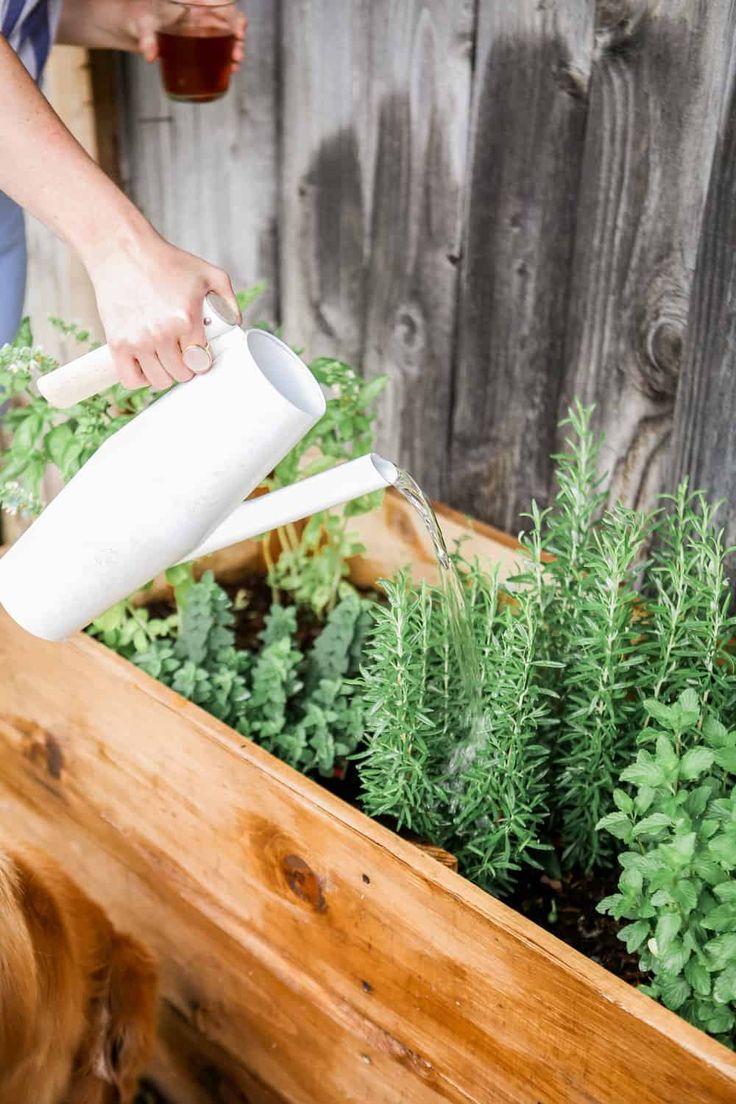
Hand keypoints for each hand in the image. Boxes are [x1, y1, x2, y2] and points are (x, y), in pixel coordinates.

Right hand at [86, 226, 239, 390]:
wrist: (122, 251)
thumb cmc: (165, 261)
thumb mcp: (208, 273)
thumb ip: (228, 299)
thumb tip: (236, 324)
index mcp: (186, 318)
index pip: (201, 362)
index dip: (203, 361)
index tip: (200, 356)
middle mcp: (162, 333)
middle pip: (181, 375)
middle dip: (186, 368)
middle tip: (182, 356)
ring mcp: (138, 340)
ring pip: (159, 381)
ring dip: (165, 374)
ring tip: (165, 360)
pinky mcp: (117, 343)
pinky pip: (131, 379)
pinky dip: (140, 378)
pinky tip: (145, 365)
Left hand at [137, 7, 246, 72]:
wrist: (134, 29)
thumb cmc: (139, 19)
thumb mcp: (142, 26)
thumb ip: (146, 39)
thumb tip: (150, 55)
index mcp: (191, 4)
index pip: (221, 5)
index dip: (234, 17)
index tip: (239, 31)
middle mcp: (200, 16)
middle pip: (228, 24)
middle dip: (238, 40)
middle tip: (237, 57)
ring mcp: (200, 31)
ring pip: (226, 39)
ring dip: (235, 52)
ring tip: (234, 67)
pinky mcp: (197, 46)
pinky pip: (217, 51)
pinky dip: (225, 61)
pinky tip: (229, 71)